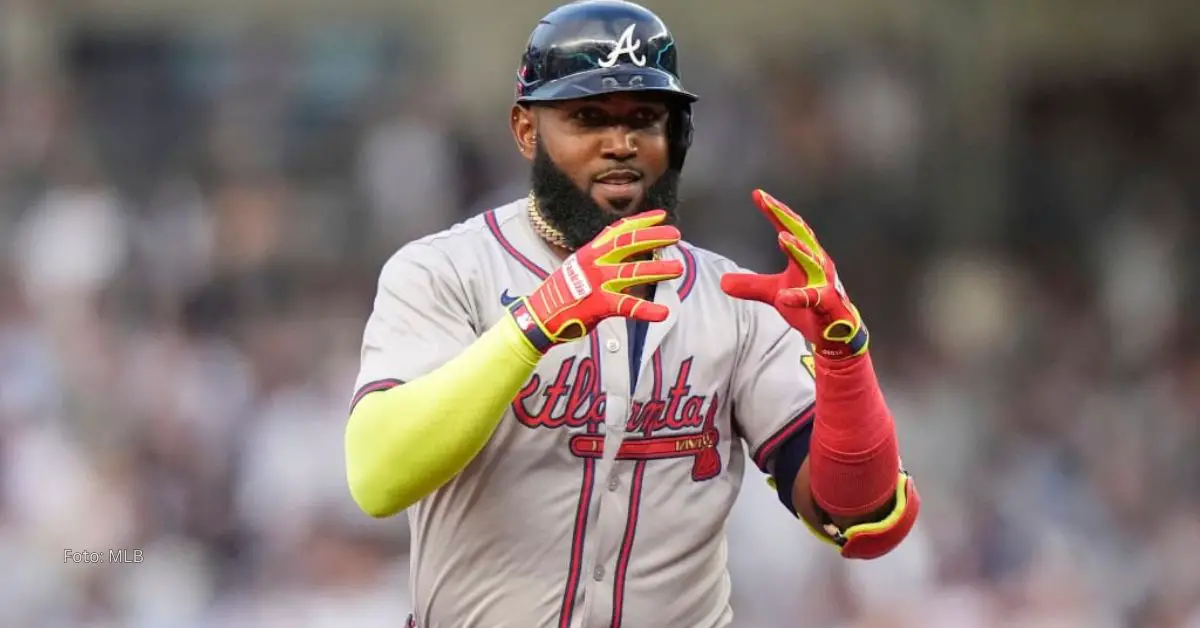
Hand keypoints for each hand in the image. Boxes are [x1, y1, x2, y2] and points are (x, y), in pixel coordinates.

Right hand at [509, 210, 682, 353]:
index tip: (661, 216)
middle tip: (676, 235)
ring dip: (658, 270)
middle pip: (629, 244)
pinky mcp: (599, 304)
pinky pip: (628, 306)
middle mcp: (594, 262)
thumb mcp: (579, 266)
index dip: (642, 221)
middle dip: (654, 237)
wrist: (541, 315)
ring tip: (678, 268)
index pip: (619, 230)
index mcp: (591, 251)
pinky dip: (646, 310)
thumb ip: (601, 257)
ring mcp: (597, 282)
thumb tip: (625, 252)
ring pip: (633, 273)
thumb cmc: (563, 292)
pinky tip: (663, 312)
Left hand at [720, 190, 867, 360]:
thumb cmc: (809, 306)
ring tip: (783, 238)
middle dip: (785, 217)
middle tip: (768, 202)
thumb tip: (723, 282)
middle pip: (802, 235)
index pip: (790, 228)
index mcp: (807, 256)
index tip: (758, 194)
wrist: (835, 333)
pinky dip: (800, 297)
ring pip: (813, 262)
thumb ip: (751, 285)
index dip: (775, 211)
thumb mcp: (775, 293)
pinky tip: (785, 297)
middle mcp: (818, 263)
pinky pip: (814, 299)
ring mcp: (825, 283)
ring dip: (799, 250)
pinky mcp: (828, 305)